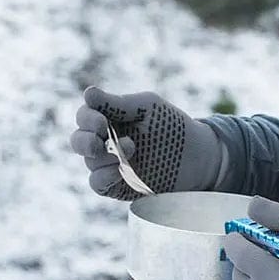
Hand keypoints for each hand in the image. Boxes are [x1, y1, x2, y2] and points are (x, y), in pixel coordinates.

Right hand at [69, 86, 223, 199]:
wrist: (200, 156)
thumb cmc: (174, 126)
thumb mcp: (149, 107)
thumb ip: (119, 103)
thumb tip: (88, 94)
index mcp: (110, 120)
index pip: (84, 117)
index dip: (87, 119)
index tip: (102, 121)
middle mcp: (106, 143)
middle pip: (78, 142)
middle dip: (84, 140)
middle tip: (100, 139)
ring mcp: (112, 165)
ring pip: (89, 163)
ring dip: (102, 157)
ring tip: (130, 149)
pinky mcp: (120, 186)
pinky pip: (98, 184)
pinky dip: (103, 177)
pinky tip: (119, 169)